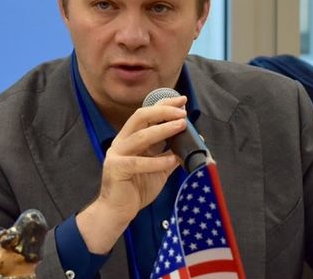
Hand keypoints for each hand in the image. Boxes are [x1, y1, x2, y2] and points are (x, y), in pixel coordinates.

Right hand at [76, 96, 186, 253]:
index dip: (164, 104)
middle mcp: (122, 141)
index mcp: (131, 138)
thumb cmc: (137, 188)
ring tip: (181, 126)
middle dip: (163, 111)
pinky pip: (139, 162)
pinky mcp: (117, 169)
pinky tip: (171, 159)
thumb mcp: (159, 169)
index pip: (146, 114)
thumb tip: (195, 143)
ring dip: (163, 129)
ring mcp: (117, 154)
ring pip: (141, 136)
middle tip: (182, 112)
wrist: (118, 211)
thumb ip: (172, 154)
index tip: (182, 100)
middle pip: (141, 117)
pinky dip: (157, 161)